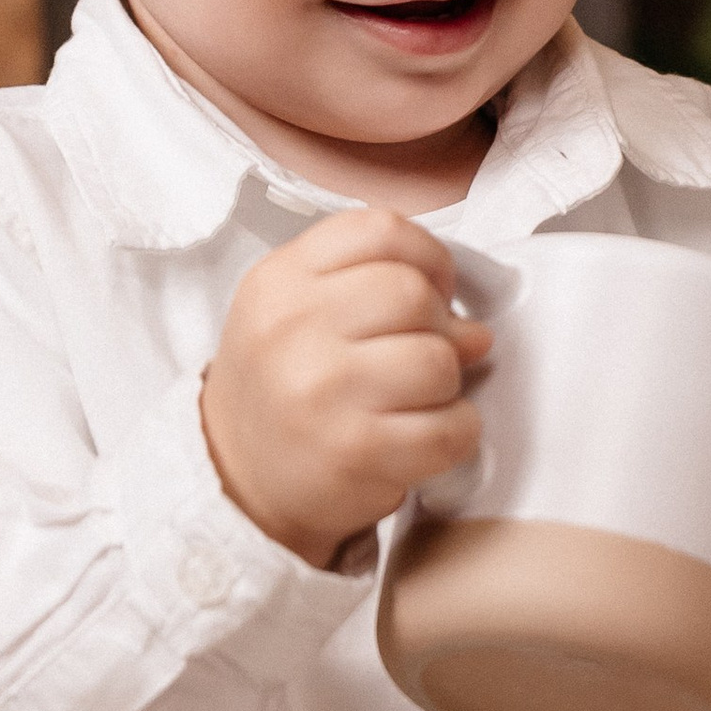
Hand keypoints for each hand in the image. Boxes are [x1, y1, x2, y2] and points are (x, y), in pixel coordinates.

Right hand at [200, 210, 488, 572]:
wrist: (236, 480)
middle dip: (439, 324)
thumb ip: (375, 288)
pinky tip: (428, 433)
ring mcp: (322, 391)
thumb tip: (474, 328)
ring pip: (438, 359)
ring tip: (421, 396)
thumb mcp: (296, 311)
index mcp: (280, 281)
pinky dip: (457, 431)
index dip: (428, 256)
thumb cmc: (280, 388)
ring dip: (448, 382)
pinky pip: (449, 427)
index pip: (381, 230)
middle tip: (425, 349)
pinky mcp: (355, 451)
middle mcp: (293, 329)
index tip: (433, 286)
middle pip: (413, 292)